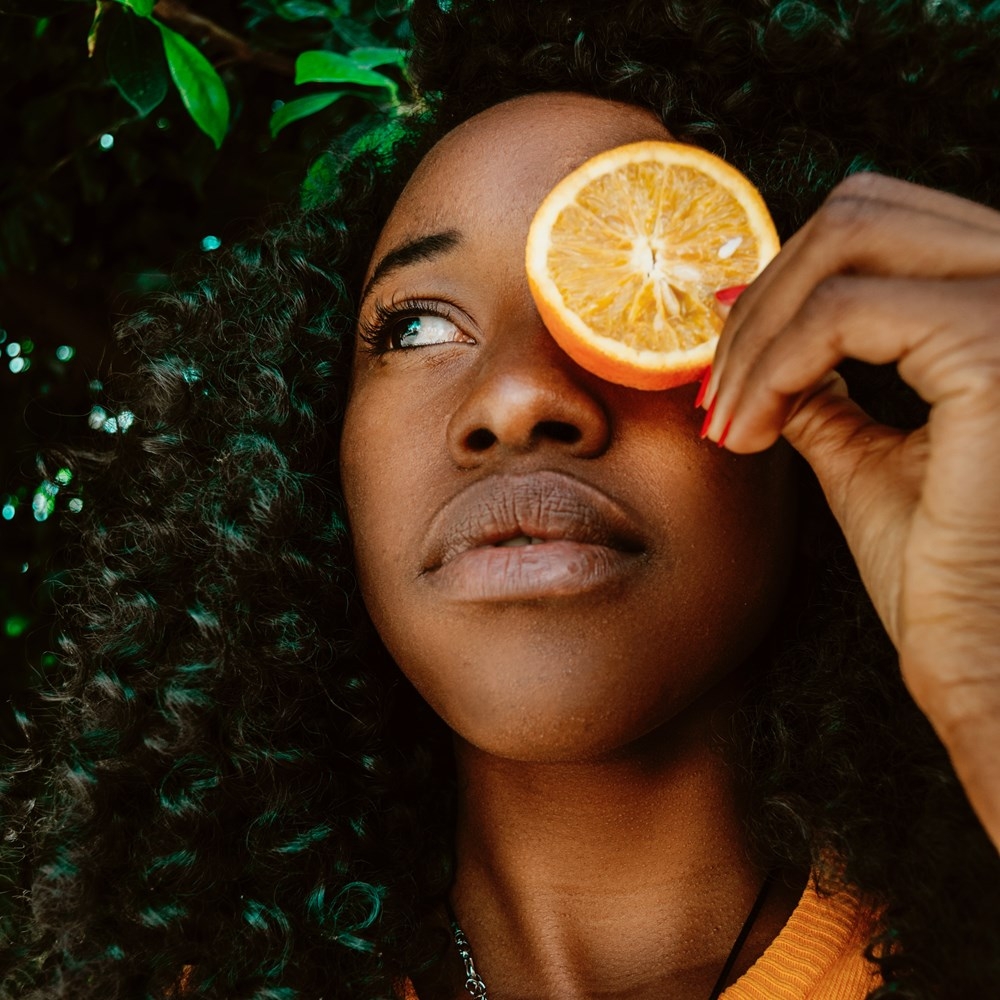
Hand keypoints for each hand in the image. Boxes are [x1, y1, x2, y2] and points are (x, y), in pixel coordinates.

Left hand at [700, 172, 999, 849]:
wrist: (992, 667)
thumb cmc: (949, 578)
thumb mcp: (870, 453)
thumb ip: (825, 382)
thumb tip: (755, 323)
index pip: (883, 223)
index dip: (785, 282)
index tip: (726, 362)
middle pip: (862, 210)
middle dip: (762, 298)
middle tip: (715, 390)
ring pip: (846, 239)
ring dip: (758, 330)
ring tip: (727, 416)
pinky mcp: (999, 348)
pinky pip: (841, 313)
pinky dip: (770, 365)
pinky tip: (746, 432)